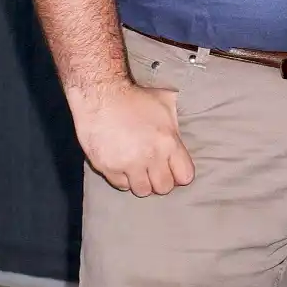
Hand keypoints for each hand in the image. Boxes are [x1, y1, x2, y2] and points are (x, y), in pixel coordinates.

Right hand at [68, 81, 194, 195]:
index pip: (185, 176)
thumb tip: (183, 126)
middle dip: (162, 181)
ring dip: (143, 182)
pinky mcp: (108, 168)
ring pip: (142, 191)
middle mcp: (151, 157)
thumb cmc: (134, 97)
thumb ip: (175, 122)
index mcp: (168, 142)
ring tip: (140, 171)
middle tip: (156, 171)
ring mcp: (128, 165)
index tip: (174, 169)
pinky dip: (124, 179)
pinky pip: (121, 185)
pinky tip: (124, 167)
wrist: (101, 96)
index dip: (180, 174)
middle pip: (164, 188)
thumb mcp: (164, 102)